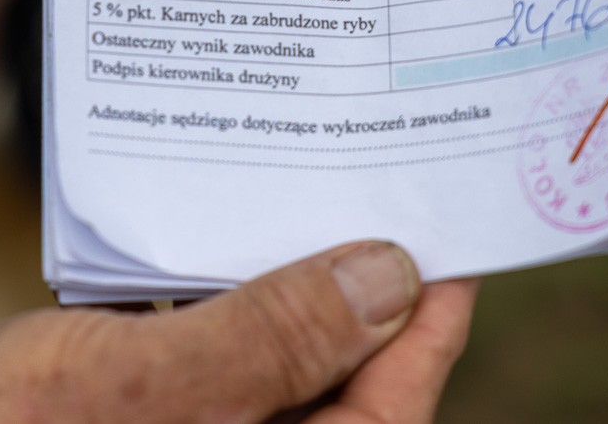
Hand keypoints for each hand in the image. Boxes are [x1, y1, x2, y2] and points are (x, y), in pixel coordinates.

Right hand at [0, 242, 477, 422]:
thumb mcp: (152, 382)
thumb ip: (278, 338)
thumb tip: (391, 279)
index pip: (387, 417)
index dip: (429, 334)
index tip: (455, 249)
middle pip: (338, 392)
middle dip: (367, 304)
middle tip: (392, 205)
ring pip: (278, 375)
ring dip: (294, 299)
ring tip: (314, 204)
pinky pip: (214, 370)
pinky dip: (226, 311)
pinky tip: (218, 243)